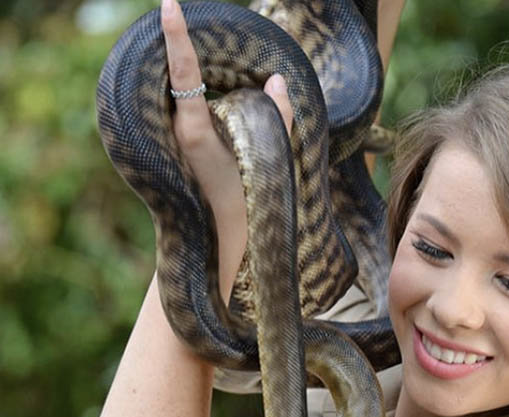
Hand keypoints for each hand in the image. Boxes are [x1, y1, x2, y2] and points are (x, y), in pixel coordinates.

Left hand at [159, 0, 293, 295]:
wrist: (218, 241)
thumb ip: (278, 117)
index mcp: (193, 134)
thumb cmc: (247, 203)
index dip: (178, 39)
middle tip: (187, 22)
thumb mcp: (270, 158)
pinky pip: (177, 107)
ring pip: (174, 92)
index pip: (185, 75)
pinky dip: (188, 92)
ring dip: (185, 73)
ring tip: (200, 56)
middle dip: (180, 48)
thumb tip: (277, 80)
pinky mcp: (172, 145)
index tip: (169, 6)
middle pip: (175, 77)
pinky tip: (205, 88)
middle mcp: (176, 132)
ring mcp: (170, 139)